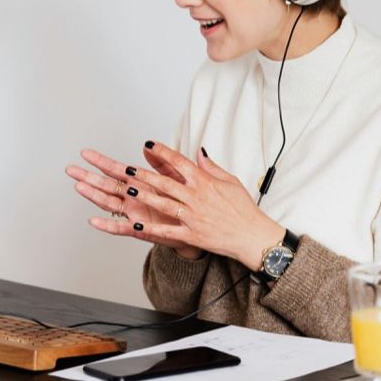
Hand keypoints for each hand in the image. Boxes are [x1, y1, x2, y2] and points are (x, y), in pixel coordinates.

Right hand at [66, 147, 200, 258]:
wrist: (196, 228)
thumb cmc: (184, 203)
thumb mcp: (174, 177)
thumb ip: (162, 162)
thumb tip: (148, 145)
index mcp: (141, 183)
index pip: (117, 170)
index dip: (101, 162)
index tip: (86, 153)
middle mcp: (133, 198)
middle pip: (106, 185)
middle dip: (88, 177)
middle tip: (71, 169)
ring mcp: (134, 213)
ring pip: (109, 203)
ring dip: (93, 195)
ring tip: (79, 187)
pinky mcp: (140, 229)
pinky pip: (121, 228)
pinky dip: (107, 225)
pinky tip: (93, 221)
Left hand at [119, 141, 285, 271]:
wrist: (252, 236)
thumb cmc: (243, 209)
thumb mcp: (231, 181)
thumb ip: (211, 167)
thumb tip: (199, 152)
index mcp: (205, 182)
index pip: (180, 162)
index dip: (162, 152)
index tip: (149, 145)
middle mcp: (197, 198)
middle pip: (166, 182)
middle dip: (144, 174)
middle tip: (127, 168)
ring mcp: (193, 217)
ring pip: (164, 204)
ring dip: (145, 196)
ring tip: (129, 190)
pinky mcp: (192, 235)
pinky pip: (168, 231)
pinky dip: (152, 228)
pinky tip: (136, 224)